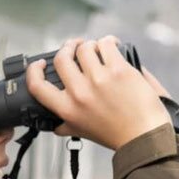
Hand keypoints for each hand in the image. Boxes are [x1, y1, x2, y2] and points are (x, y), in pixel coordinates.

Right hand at [25, 36, 170, 150]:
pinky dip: (108, 41)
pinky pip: (106, 44)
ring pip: (85, 47)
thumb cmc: (116, 135)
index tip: (40, 63)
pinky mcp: (119, 70)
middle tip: (74, 47)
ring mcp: (99, 80)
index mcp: (67, 109)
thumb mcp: (83, 132)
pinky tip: (112, 45)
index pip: (37, 86)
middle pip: (62, 58)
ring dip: (90, 44)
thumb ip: (67, 126)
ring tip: (98, 49)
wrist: (144, 136)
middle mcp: (79, 93)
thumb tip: (55, 126)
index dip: (34, 70)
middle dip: (67, 48)